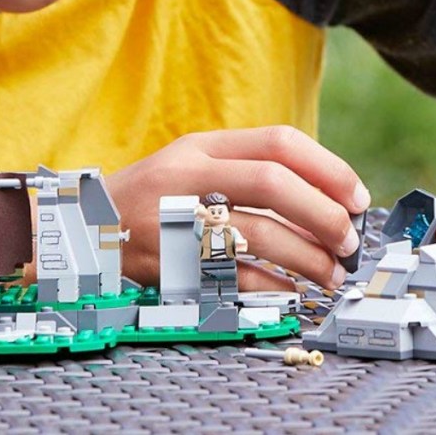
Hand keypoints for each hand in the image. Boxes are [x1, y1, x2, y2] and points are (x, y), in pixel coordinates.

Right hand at [105, 126, 369, 292]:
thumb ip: (246, 169)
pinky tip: (290, 292)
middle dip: (324, 214)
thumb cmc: (150, 200)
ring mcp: (175, 218)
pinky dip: (271, 287)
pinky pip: (232, 277)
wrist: (78, 232)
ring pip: (257, 232)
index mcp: (202, 147)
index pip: (278, 142)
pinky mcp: (169, 264)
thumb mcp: (190, 166)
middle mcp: (188, 175)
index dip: (328, 168)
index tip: (357, 197)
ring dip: (307, 257)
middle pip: (273, 183)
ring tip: (331, 273)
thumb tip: (324, 195)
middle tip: (348, 241)